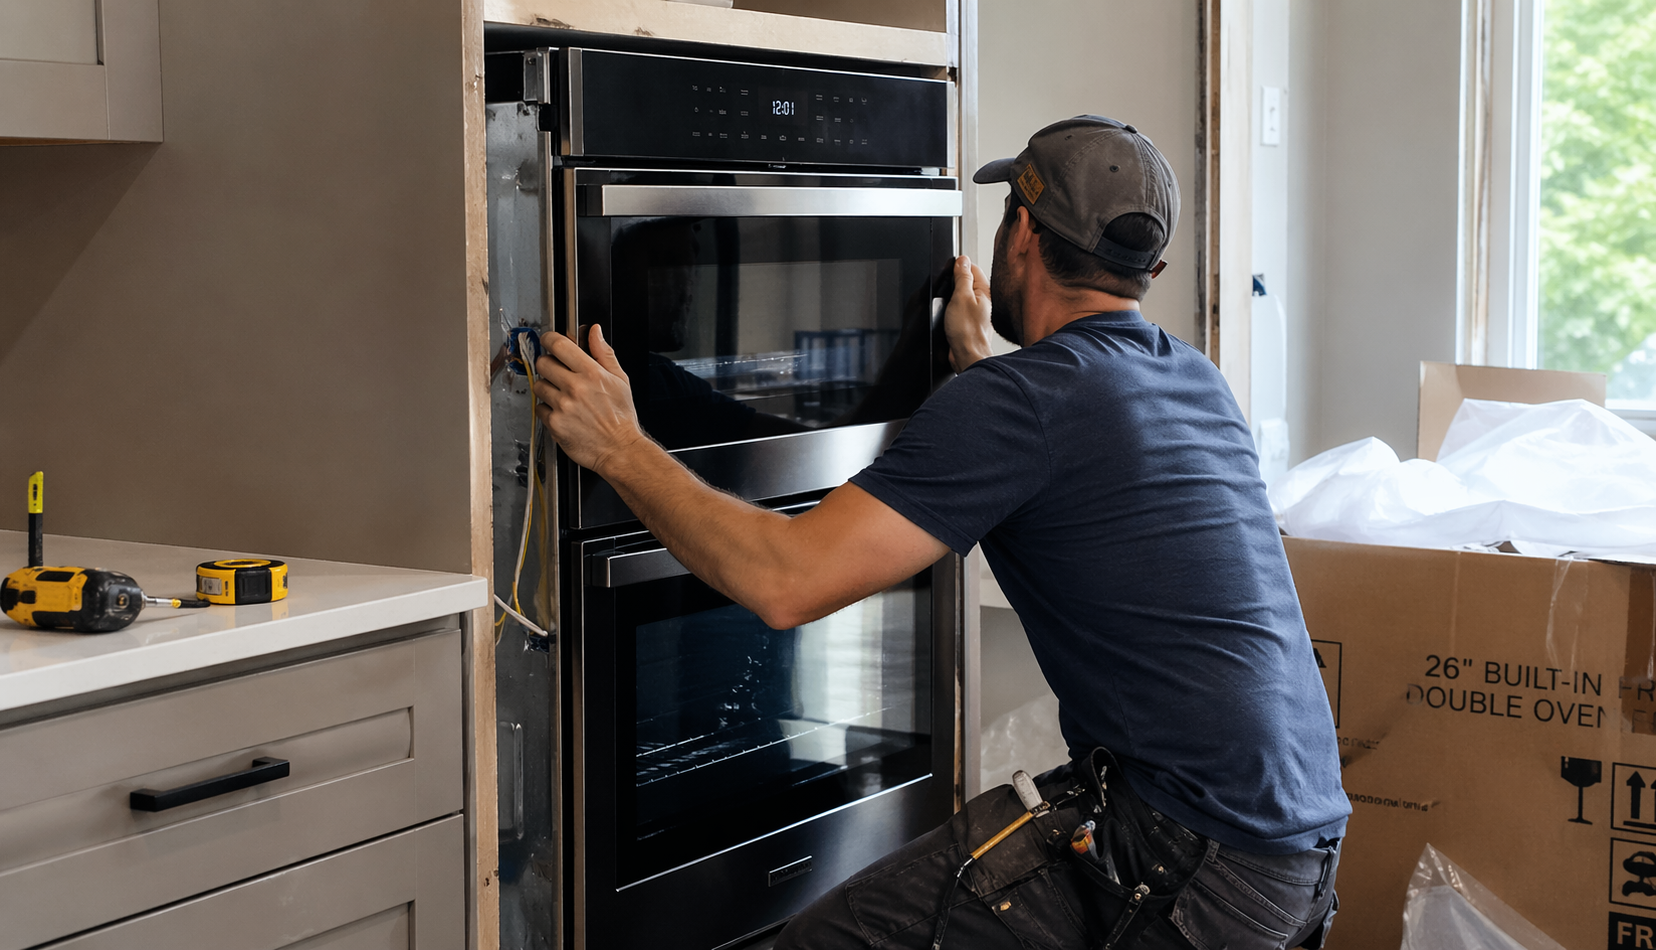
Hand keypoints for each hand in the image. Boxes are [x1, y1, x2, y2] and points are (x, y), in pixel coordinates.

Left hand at [533, 326, 646, 473]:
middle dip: (548, 365)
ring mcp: (563, 406)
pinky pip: (539, 408)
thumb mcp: (620, 380)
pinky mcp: (554, 423)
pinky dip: (547, 409)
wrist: (619, 448)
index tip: (548, 341)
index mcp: (591, 373)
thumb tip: (595, 332)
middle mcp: (575, 388)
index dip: (549, 339)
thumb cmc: (621, 417)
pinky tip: (562, 413)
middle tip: (557, 373)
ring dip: (547, 388)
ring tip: (562, 396)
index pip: (559, 345)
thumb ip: (604, 353)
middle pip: (543, 363)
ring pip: (538, 385)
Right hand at [945, 254, 992, 371]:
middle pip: (966, 282)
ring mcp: (976, 312)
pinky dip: (951, 311)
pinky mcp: (969, 323)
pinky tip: (949, 317)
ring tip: (949, 308)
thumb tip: (962, 260)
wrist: (967, 356)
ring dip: (951, 299)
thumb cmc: (967, 332)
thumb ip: (962, 277)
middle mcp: (983, 300)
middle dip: (954, 284)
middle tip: (949, 294)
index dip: (958, 268)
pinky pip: (958, 310)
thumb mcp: (961, 297)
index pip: (972, 268)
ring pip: (961, 297)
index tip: (950, 274)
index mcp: (985, 291)